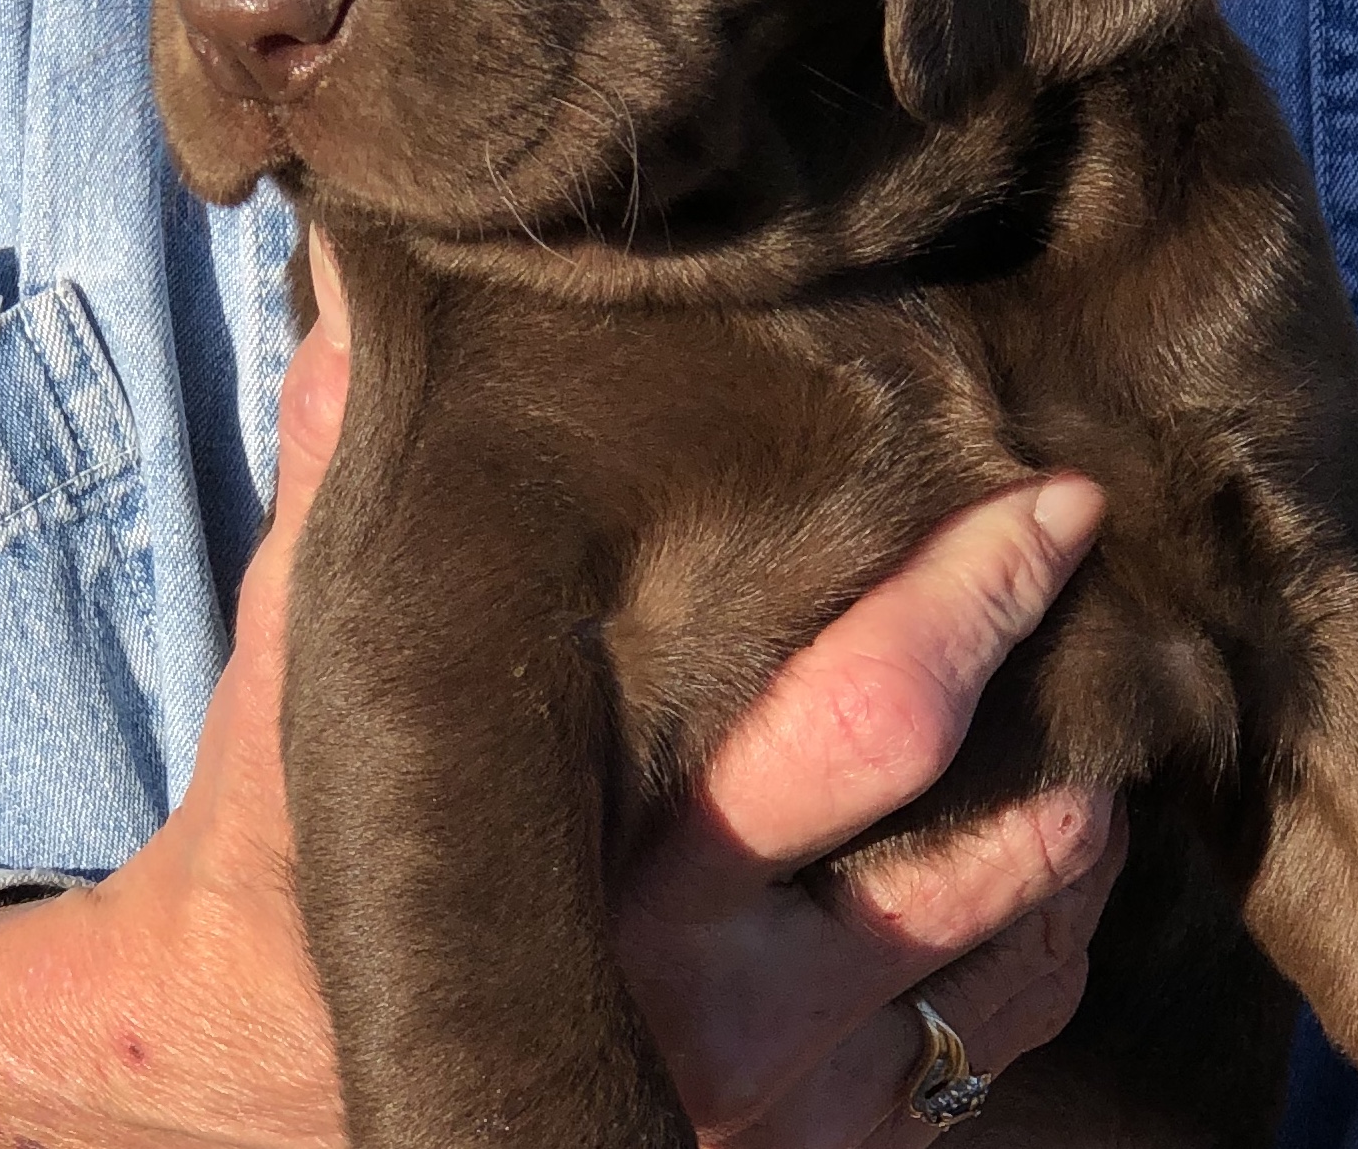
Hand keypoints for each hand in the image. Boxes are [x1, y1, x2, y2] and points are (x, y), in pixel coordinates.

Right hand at [0, 231, 1121, 1148]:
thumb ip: (342, 485)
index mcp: (611, 874)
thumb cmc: (282, 868)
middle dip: (1068, 699)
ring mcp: (775, 1113)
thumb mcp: (301, 675)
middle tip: (1101, 580)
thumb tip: (366, 291)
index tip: (1056, 503)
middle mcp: (714, 1014)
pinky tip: (1034, 849)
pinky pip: (997, 1047)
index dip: (982, 594)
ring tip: (1083, 700)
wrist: (255, 1106)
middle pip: (984, 843)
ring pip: (1017, 951)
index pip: (868, 716)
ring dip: (1078, 815)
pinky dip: (1045, 937)